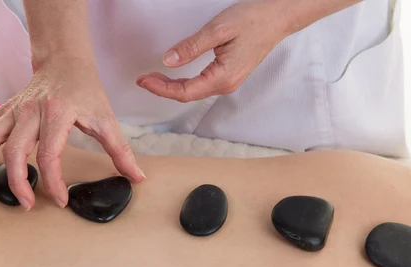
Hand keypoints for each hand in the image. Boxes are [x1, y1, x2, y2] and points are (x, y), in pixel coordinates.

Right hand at [0, 57, 144, 209]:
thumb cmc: (86, 92)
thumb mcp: (107, 119)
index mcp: (58, 113)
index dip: (54, 181)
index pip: (51, 153)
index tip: (61, 199)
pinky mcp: (5, 110)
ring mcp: (14, 110)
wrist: (66, 62)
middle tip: (27, 203)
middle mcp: (31, 111)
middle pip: (16, 149)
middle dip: (19, 180)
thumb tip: (136, 178)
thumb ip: (121, 151)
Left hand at [136, 0, 289, 101]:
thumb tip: (168, 60)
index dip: (161, 88)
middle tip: (142, 79)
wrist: (278, 17)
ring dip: (171, 87)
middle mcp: (226, 85)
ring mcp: (228, 82)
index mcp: (223, 77)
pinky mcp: (228, 76)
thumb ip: (192, 47)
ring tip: (152, 78)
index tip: (144, 80)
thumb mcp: (218, 30)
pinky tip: (172, 77)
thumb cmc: (253, 20)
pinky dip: (183, 83)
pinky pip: (200, 85)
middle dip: (162, 89)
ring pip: (193, 91)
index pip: (185, 92)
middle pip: (187, 95)